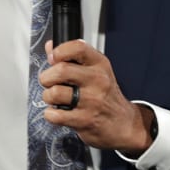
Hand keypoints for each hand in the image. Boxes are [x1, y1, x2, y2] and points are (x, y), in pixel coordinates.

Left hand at [38, 40, 153, 154]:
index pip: (77, 48)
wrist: (122, 123)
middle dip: (46, 77)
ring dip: (48, 97)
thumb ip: (71, 58)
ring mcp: (92, 101)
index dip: (59, 51)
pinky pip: (55, 115)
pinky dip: (50, 114)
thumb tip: (50, 46)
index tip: (53, 58)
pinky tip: (59, 112)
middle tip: (48, 82)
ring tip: (55, 99)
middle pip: (61, 70)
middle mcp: (98, 81)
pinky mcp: (85, 120)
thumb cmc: (105, 95)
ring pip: (55, 93)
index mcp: (99, 64)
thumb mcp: (95, 70)